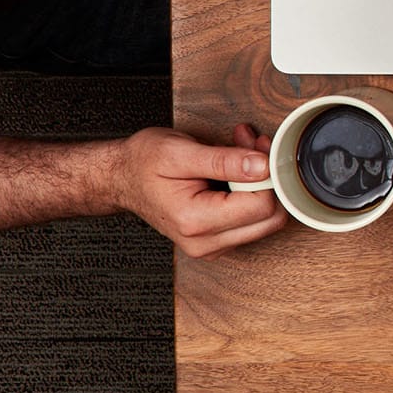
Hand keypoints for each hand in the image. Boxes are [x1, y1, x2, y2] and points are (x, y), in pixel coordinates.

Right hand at [109, 124, 288, 258]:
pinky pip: (253, 222)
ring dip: (261, 184)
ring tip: (238, 155)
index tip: (253, 147)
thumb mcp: (180, 152)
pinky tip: (235, 172)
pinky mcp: (218, 241)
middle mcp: (205, 242)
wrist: (122, 179)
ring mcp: (212, 246)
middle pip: (270, 219)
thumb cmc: (143, 164)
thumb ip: (224, 161)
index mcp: (195, 222)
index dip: (265, 173)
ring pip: (266, 221)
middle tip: (249, 146)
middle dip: (267, 179)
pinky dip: (252, 194)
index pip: (261, 206)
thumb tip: (263, 166)